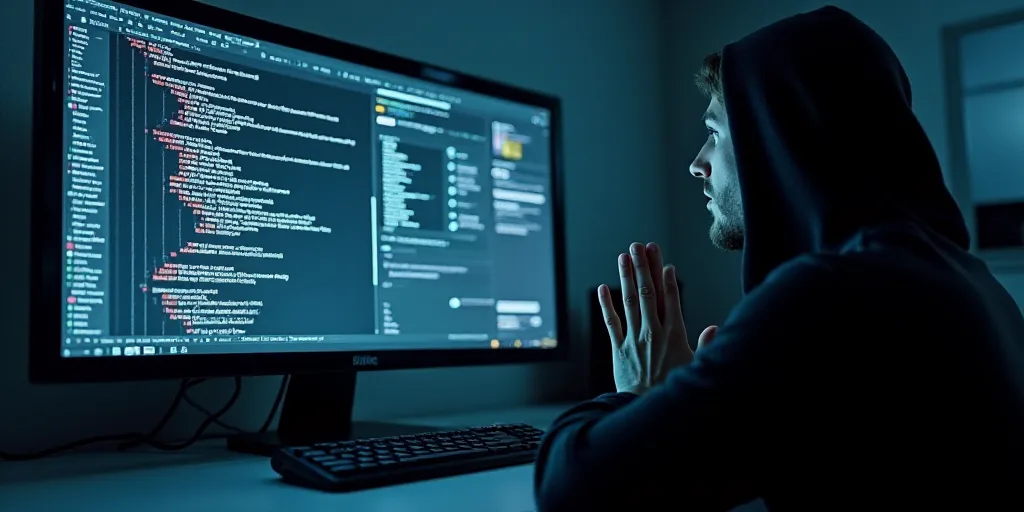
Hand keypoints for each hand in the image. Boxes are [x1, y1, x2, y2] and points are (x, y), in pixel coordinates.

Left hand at [598, 242, 718, 394]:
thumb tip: (714, 328)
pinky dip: (606, 305)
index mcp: (674, 335)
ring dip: (626, 277)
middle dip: (644, 267)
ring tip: (624, 256)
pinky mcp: (618, 349)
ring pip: (629, 302)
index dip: (666, 278)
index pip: (670, 299)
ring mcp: (633, 339)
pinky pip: (611, 323)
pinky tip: (603, 288)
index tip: (664, 262)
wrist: (647, 410)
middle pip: (648, 293)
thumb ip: (705, 345)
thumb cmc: (674, 389)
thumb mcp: (696, 367)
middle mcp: (652, 333)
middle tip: (640, 246)